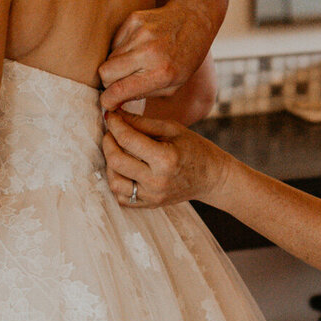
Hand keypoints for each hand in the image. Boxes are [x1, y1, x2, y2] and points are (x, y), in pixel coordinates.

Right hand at [99, 0, 215, 112]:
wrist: (195, 18)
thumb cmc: (186, 57)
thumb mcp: (174, 85)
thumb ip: (144, 94)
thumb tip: (116, 101)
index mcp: (161, 72)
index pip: (119, 90)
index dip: (108, 100)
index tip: (108, 103)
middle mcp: (148, 52)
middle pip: (105, 72)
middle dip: (108, 82)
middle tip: (118, 84)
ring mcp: (140, 33)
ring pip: (109, 58)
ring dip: (116, 66)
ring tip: (134, 64)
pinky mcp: (133, 19)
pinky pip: (115, 42)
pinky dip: (121, 50)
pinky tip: (137, 48)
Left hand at [102, 111, 230, 208]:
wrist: (212, 177)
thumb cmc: (195, 149)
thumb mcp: (172, 129)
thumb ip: (142, 123)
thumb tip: (116, 114)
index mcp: (165, 159)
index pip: (127, 140)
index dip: (115, 125)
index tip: (111, 116)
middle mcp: (157, 181)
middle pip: (116, 161)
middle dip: (108, 142)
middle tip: (112, 132)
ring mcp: (152, 196)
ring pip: (114, 182)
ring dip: (110, 163)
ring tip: (117, 151)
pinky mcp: (150, 205)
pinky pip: (121, 197)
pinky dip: (117, 182)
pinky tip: (124, 169)